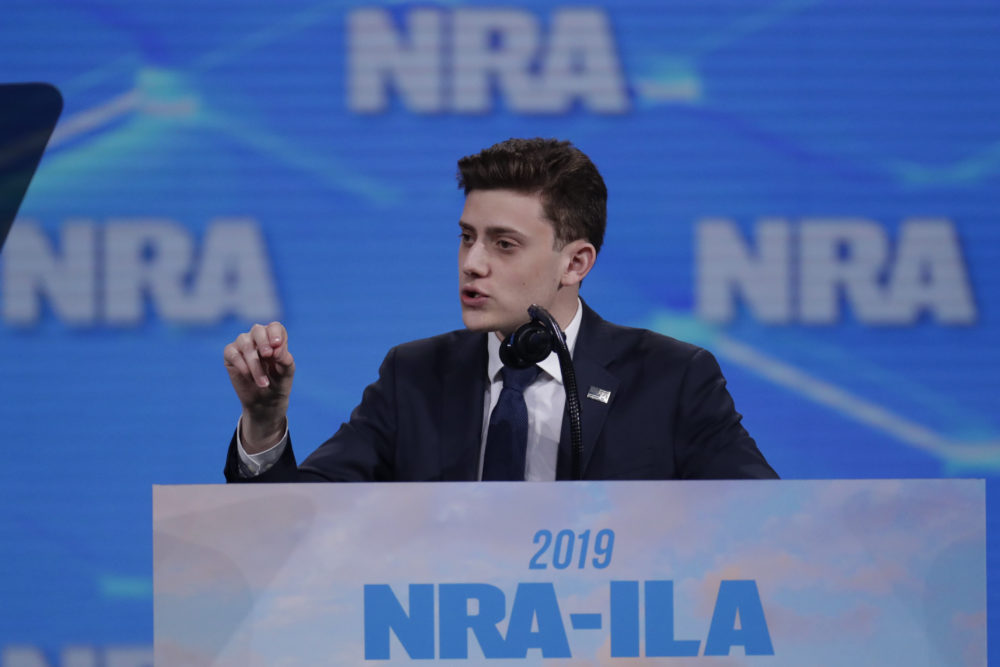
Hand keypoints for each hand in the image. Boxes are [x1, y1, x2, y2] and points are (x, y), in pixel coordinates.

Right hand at [223, 321, 294, 452]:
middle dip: (263, 342)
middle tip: (268, 355)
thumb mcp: (287, 372)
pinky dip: (242, 365)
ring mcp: (243, 344)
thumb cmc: (279, 383)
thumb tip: (276, 348)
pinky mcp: (230, 354)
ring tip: (263, 383)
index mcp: (275, 338)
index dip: (275, 333)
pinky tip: (249, 377)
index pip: (275, 327)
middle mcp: (258, 338)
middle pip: (258, 330)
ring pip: (245, 343)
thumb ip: (284, 358)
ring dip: (255, 363)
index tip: (277, 344)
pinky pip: (232, 353)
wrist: (265, 402)